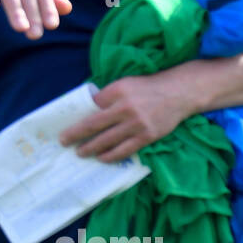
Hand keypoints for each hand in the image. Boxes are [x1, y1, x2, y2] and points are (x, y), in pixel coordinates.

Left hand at [59, 74, 193, 161]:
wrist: (179, 93)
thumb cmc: (148, 88)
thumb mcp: (125, 84)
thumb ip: (108, 96)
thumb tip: (89, 110)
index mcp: (117, 91)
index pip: (92, 105)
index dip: (78, 116)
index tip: (66, 124)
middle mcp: (125, 107)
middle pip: (94, 124)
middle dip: (76, 135)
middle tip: (63, 142)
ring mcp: (136, 124)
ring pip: (107, 140)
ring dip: (90, 148)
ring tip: (80, 153)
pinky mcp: (147, 136)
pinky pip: (124, 150)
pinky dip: (110, 155)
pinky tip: (101, 158)